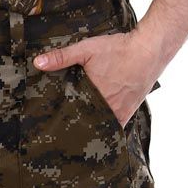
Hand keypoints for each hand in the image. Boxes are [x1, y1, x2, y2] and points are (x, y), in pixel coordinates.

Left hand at [34, 28, 162, 127]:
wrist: (150, 50)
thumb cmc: (119, 50)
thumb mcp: (87, 49)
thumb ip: (62, 57)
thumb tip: (38, 63)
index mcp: (92, 99)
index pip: (72, 119)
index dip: (62, 124)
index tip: (52, 129)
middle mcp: (106, 111)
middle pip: (86, 126)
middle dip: (74, 129)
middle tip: (60, 136)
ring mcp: (118, 114)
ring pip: (100, 129)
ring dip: (90, 130)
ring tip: (77, 137)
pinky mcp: (128, 113)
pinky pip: (114, 128)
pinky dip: (105, 129)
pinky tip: (96, 132)